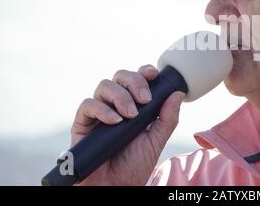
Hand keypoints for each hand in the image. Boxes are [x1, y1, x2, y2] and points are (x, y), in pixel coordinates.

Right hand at [71, 65, 183, 184]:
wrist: (115, 187)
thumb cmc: (134, 165)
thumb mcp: (156, 141)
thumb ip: (168, 118)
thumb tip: (177, 93)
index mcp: (133, 105)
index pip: (136, 79)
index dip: (144, 71)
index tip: (154, 74)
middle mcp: (115, 105)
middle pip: (120, 77)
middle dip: (134, 82)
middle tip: (145, 99)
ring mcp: (98, 113)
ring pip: (104, 86)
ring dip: (120, 96)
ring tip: (131, 115)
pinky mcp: (82, 124)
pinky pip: (87, 105)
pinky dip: (102, 109)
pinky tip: (115, 121)